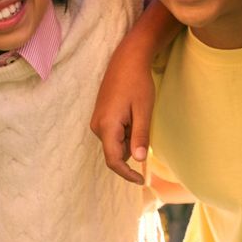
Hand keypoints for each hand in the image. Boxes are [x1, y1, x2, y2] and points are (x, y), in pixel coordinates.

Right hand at [90, 48, 154, 183]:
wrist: (126, 60)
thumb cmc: (137, 84)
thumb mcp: (143, 111)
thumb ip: (140, 137)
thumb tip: (139, 161)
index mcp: (106, 126)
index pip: (114, 161)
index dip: (127, 174)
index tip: (142, 180)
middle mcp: (97, 126)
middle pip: (115, 152)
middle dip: (132, 147)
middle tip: (144, 123)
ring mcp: (97, 121)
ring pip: (116, 143)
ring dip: (130, 138)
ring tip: (138, 113)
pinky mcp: (100, 116)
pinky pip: (113, 133)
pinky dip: (126, 130)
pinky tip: (132, 112)